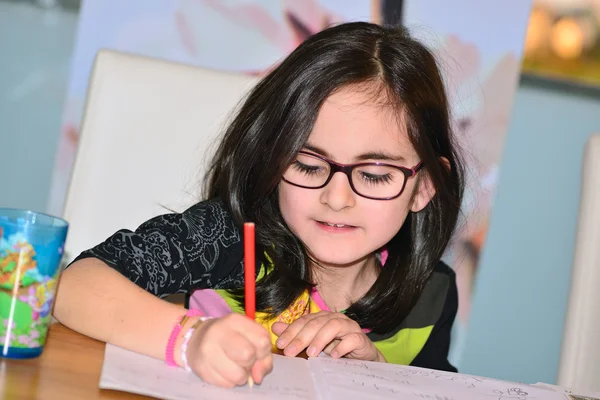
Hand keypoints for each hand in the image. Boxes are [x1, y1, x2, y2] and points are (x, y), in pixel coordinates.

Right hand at [184, 313, 272, 387]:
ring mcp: (208, 350)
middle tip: (244, 360)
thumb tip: (258, 376)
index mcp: (235, 320)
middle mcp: (220, 332)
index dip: (263, 352)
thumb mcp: (249, 336)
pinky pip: (226, 384)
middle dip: (251, 363)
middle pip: (248, 355)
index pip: (262, 340)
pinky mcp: (201, 368)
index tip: (257, 352)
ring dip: (241, 376)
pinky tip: (224, 371)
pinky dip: (230, 381)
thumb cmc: (230, 337)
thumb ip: (263, 355)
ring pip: (238, 375)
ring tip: (235, 367)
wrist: (197, 339)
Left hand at [271, 311, 385, 361]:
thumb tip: (275, 327)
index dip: (291, 331)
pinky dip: (342, 346)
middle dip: (301, 337)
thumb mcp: (313, 342)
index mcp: (322, 317)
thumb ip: (296, 334)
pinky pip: (352, 339)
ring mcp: (349, 326)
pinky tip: (333, 356)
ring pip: (334, 326)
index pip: (304, 321)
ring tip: (311, 353)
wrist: (360, 358)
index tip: (281, 344)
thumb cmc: (335, 348)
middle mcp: (335, 318)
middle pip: (316, 323)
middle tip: (290, 352)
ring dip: (320, 339)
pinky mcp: (360, 338)